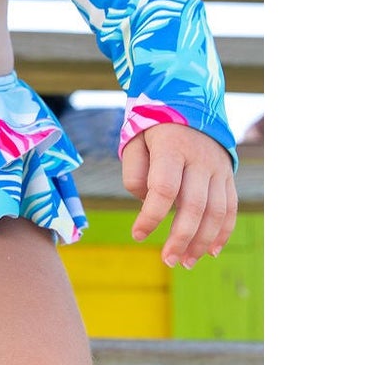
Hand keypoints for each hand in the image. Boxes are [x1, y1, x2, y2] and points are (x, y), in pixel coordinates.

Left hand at [121, 123, 236, 267]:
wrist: (188, 102)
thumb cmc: (153, 129)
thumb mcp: (134, 141)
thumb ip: (135, 173)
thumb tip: (149, 203)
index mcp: (172, 147)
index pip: (164, 188)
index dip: (151, 216)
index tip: (137, 235)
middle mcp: (200, 158)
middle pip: (194, 205)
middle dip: (180, 238)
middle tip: (167, 260)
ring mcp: (218, 167)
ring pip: (216, 211)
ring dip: (202, 241)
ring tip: (185, 262)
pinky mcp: (228, 175)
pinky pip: (230, 207)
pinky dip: (223, 232)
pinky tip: (211, 252)